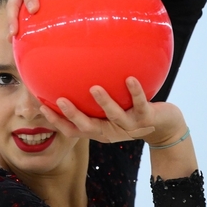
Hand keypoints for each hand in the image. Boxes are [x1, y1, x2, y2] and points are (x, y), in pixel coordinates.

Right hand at [39, 77, 185, 144]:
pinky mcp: (147, 118)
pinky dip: (135, 91)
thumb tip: (76, 74)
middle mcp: (111, 131)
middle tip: (59, 100)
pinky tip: (130, 78)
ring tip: (94, 88)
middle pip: (88, 127)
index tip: (41, 105)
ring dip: (104, 103)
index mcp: (100, 130)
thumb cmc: (133, 113)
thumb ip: (94, 100)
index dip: (56, 121)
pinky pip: (140, 103)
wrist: (165, 127)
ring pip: (113, 116)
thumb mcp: (113, 109)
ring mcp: (129, 126)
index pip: (72, 130)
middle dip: (73, 115)